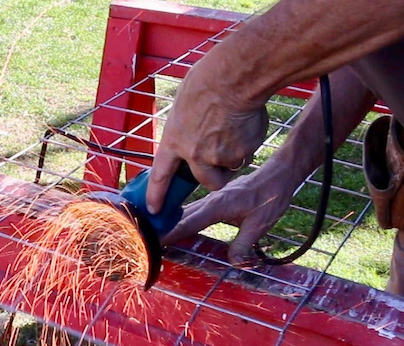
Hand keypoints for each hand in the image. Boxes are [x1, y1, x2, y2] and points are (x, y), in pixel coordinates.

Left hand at [145, 57, 268, 214]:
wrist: (234, 77)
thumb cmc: (207, 82)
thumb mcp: (184, 104)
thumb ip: (186, 127)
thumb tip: (192, 133)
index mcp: (174, 141)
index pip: (160, 176)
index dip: (157, 195)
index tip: (155, 209)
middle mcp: (195, 155)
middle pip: (208, 181)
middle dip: (216, 175)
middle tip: (222, 161)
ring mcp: (220, 156)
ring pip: (231, 166)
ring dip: (234, 155)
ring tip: (235, 127)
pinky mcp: (242, 152)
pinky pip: (247, 153)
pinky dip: (248, 143)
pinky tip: (246, 123)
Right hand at [161, 160, 300, 264]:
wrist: (278, 176)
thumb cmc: (271, 198)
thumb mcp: (260, 225)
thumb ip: (244, 244)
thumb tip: (234, 263)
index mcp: (217, 207)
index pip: (186, 224)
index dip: (169, 234)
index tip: (152, 242)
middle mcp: (210, 201)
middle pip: (180, 217)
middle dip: (162, 229)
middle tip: (145, 240)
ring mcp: (211, 198)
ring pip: (185, 212)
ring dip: (169, 222)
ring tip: (154, 234)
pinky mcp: (215, 198)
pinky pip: (193, 209)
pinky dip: (181, 217)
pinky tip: (175, 223)